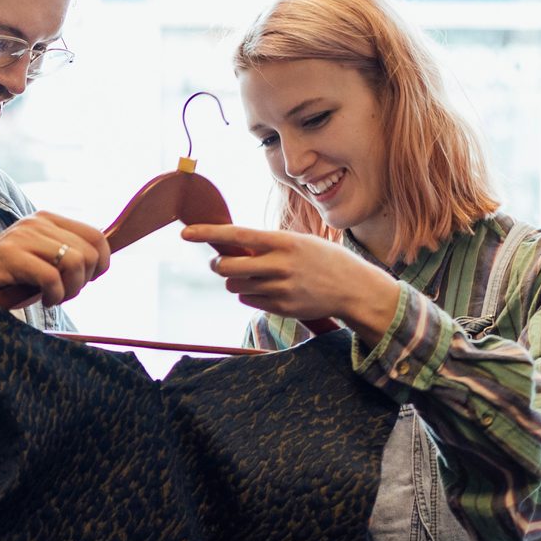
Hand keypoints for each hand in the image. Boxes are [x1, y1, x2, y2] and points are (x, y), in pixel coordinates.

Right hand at [0, 212, 111, 309]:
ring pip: (75, 263)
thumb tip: (103, 262)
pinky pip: (52, 278)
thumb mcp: (42, 260)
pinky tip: (43, 301)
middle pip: (89, 253)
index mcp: (48, 219)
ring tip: (54, 297)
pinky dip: (54, 296)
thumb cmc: (10, 278)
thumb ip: (68, 255)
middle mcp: (37, 222)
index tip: (85, 281)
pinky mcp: (10, 255)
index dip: (101, 264)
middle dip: (83, 282)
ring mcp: (23, 236)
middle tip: (64, 294)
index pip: (96, 236)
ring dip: (70, 290)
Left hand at [180, 223, 400, 343]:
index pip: (237, 234)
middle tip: (221, 262)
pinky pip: (249, 301)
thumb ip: (267, 244)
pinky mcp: (282, 308)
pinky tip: (268, 289)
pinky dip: (250, 295)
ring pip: (235, 286)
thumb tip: (231, 247)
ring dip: (236, 281)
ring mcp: (281, 289)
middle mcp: (280, 265)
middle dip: (219, 265)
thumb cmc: (323, 260)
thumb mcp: (299, 242)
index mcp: (284, 242)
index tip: (185, 232)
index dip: (208, 233)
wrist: (354, 288)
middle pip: (228, 267)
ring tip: (255, 276)